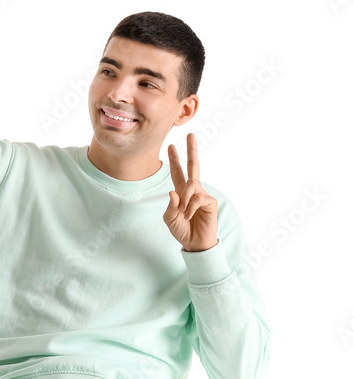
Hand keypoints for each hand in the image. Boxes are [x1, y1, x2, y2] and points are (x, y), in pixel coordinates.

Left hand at [163, 133, 217, 251]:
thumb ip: (170, 206)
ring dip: (185, 198)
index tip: (171, 146)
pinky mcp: (210, 202)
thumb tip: (173, 192)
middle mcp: (193, 191)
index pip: (177, 173)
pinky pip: (198, 198)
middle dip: (191, 150)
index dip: (174, 160)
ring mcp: (202, 195)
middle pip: (193, 166)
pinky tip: (188, 216)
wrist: (194, 244)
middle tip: (190, 134)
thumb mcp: (169, 219)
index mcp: (181, 193)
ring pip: (192, 185)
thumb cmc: (182, 231)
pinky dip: (191, 207)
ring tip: (183, 213)